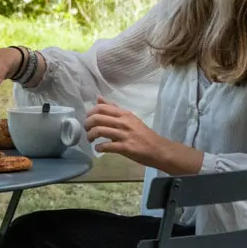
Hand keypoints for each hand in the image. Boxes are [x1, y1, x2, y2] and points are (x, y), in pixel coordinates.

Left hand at [85, 96, 202, 173]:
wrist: (159, 149)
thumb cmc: (143, 134)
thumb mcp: (129, 118)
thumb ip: (113, 109)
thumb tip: (98, 98)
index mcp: (124, 114)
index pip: (101, 108)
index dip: (90, 113)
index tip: (88, 119)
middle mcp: (123, 122)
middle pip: (97, 118)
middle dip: (87, 124)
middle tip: (87, 130)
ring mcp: (124, 135)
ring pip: (99, 131)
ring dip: (90, 136)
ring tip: (90, 140)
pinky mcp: (126, 148)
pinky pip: (107, 146)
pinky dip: (99, 148)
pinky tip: (98, 149)